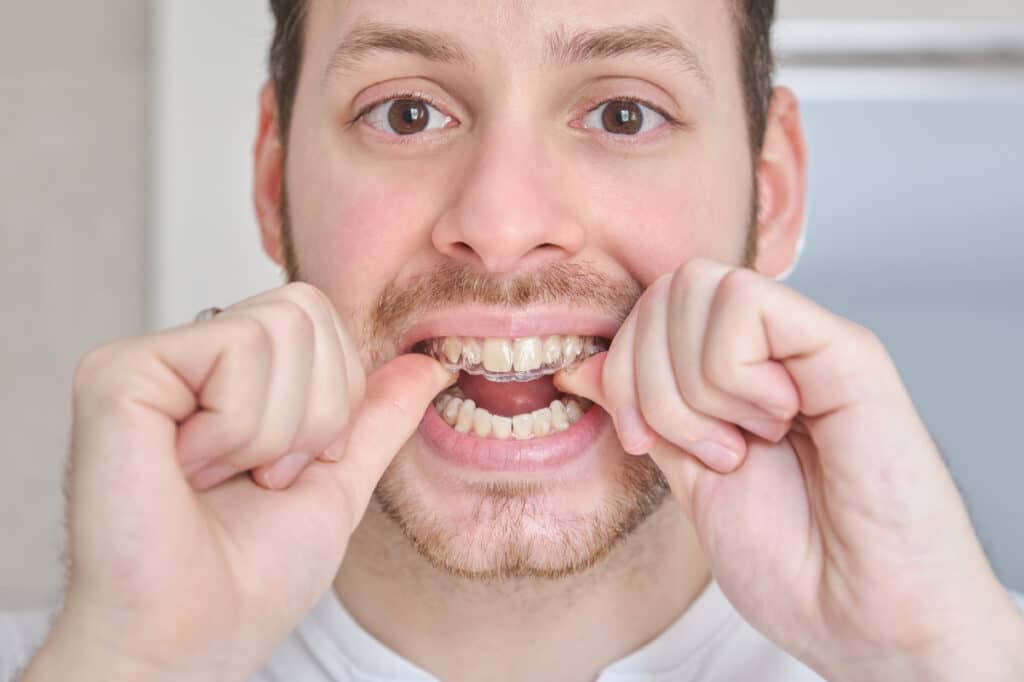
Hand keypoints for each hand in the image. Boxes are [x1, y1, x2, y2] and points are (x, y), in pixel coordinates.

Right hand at [24, 283, 453, 681]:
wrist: (195, 636)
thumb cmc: (251, 578)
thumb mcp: (338, 481)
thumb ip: (378, 416)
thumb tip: (428, 363)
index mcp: (231, 378)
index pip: (319, 314)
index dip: (334, 396)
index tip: (288, 467)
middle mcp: (187, 359)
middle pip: (304, 308)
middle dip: (315, 411)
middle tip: (259, 473)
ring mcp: (149, 361)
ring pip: (278, 328)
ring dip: (275, 430)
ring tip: (222, 476)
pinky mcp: (117, 372)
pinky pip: (235, 349)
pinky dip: (239, 429)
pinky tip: (189, 469)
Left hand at [557, 259, 1023, 680]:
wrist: (863, 617)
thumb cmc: (793, 561)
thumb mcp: (687, 477)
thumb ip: (643, 411)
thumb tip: (581, 363)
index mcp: (735, 371)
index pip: (651, 306)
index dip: (622, 367)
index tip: (644, 443)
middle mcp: (772, 347)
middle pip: (667, 288)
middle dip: (648, 379)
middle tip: (701, 449)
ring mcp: (807, 343)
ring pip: (697, 286)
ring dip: (693, 387)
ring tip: (743, 443)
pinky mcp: (845, 350)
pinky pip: (746, 305)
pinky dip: (732, 375)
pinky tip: (777, 422)